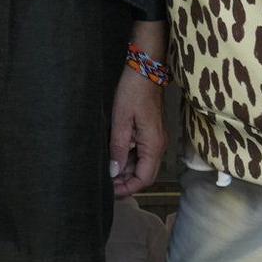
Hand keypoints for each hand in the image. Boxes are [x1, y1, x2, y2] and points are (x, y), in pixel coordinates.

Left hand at [109, 68, 164, 197]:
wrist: (145, 69)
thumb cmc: (133, 92)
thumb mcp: (121, 121)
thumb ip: (118, 148)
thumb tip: (114, 172)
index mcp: (153, 146)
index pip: (144, 179)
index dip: (128, 188)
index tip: (111, 191)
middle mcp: (158, 146)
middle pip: (143, 174)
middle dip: (125, 181)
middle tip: (104, 183)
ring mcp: (154, 139)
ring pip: (140, 164)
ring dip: (125, 170)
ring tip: (105, 171)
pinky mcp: (149, 132)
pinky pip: (139, 152)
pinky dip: (127, 158)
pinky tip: (112, 156)